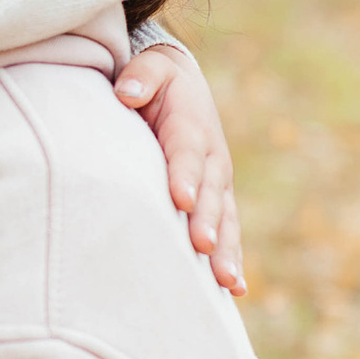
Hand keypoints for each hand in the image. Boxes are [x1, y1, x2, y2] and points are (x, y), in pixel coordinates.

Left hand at [117, 35, 245, 294]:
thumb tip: (125, 92)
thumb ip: (140, 76)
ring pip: (224, 220)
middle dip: (207, 221)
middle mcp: (211, 159)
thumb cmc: (156, 82)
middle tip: (202, 247)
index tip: (179, 198)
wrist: (183, 89)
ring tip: (226, 281)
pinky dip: (233, 259)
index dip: (184, 174)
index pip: (186, 152)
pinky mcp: (217, 202)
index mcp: (191, 128)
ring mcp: (217, 185)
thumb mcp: (149, 67)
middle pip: (210, 194)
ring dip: (227, 251)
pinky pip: (228, 232)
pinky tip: (234, 291)